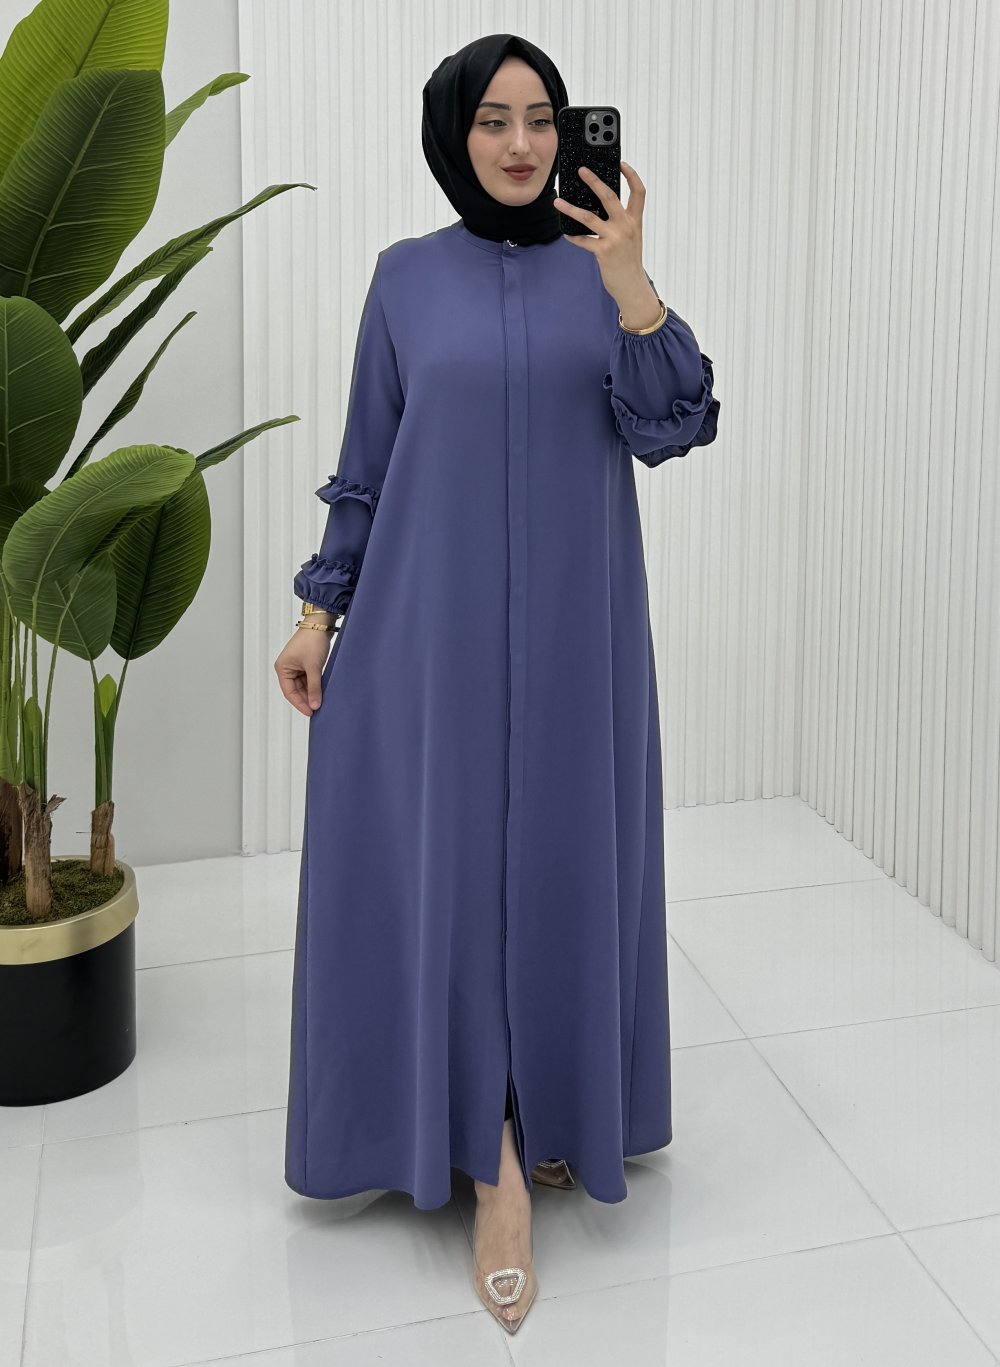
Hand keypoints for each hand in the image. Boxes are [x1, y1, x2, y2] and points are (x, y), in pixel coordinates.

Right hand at [274, 628, 332, 715]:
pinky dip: (314, 686)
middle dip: (306, 699)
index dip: (300, 704)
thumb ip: (314, 687)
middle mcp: (287, 668)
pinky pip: (308, 679)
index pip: (289, 692)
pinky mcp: (305, 664)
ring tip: (320, 702)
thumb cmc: (312, 641)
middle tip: (317, 709)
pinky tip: (321, 692)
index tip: (311, 712)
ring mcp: (296, 666)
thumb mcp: (314, 667)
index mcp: (282, 668)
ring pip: (303, 686)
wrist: (321, 624)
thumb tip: (315, 704)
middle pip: (296, 690)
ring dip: (311, 693)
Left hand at [553, 160, 652, 309]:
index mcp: (635, 221)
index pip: (638, 192)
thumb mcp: (631, 237)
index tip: (622, 163)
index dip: (631, 176)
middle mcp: (626, 226)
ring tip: (558, 202)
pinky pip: (583, 240)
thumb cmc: (629, 261)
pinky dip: (573, 236)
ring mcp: (614, 238)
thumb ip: (620, 222)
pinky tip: (566, 233)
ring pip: (589, 217)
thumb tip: (599, 208)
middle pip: (609, 197)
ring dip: (571, 209)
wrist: (632, 286)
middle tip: (582, 170)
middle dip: (594, 181)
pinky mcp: (603, 252)